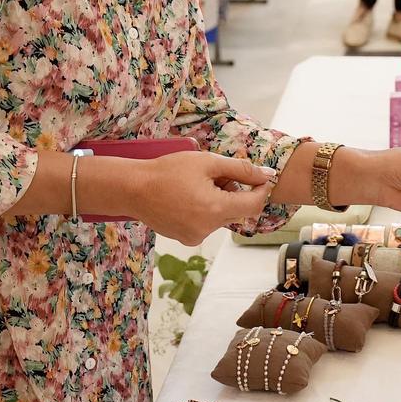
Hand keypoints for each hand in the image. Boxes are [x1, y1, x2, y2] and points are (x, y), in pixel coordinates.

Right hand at [123, 151, 275, 245]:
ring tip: (198, 185)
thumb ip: (240, 169)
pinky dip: (206, 211)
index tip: (256, 177)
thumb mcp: (208, 162)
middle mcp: (208, 228)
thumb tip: (266, 175)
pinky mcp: (186, 239)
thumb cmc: (169, 171)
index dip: (260, 189)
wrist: (134, 189)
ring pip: (222, 217)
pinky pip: (208, 224)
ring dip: (220, 201)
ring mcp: (196, 237)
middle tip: (216, 175)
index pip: (254, 204)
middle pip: (238, 210)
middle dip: (234, 192)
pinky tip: (189, 198)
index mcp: (216, 209)